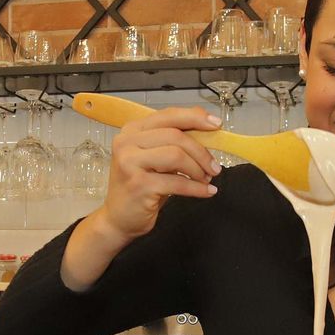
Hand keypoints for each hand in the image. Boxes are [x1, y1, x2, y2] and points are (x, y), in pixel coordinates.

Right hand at [97, 105, 223, 243]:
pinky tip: (207, 191)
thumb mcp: (155, 158)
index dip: (195, 117)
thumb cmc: (141, 186)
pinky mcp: (139, 185)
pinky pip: (177, 183)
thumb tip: (206, 125)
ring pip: (177, 156)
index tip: (216, 124)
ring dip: (198, 169)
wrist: (118, 218)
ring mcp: (130, 163)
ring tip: (207, 179)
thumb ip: (174, 141)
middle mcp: (127, 143)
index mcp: (132, 131)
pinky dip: (197, 188)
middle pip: (175, 136)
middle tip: (214, 166)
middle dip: (201, 152)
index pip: (168, 116)